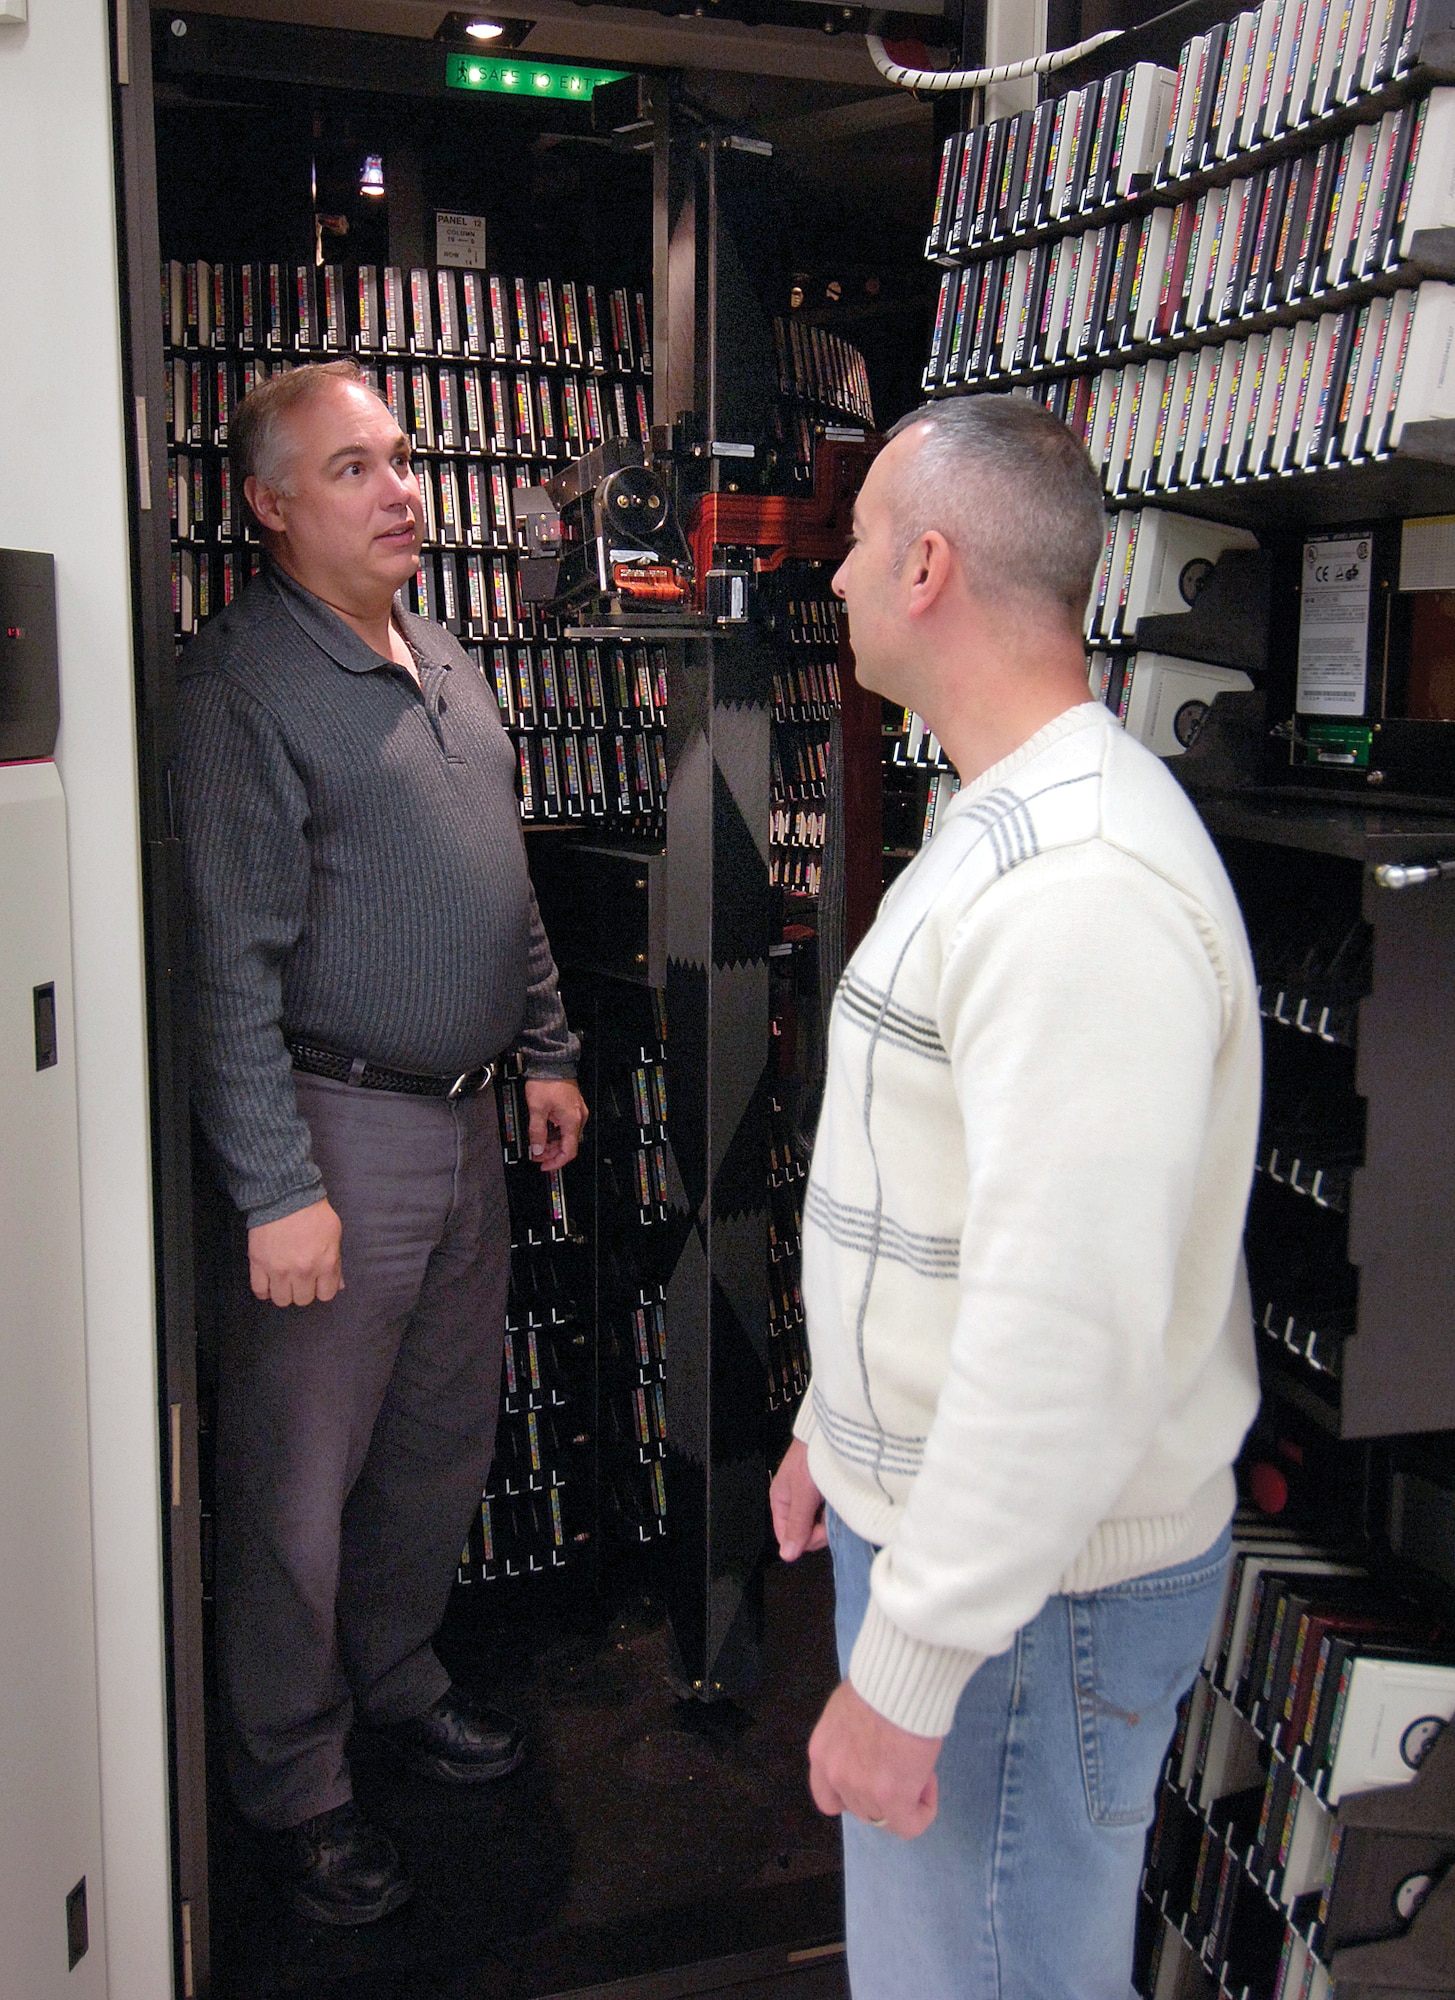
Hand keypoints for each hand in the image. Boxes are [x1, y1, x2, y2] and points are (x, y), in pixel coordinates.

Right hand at [247, 1197, 343, 1307]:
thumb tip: (338, 1285)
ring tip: (285, 1280)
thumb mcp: (334, 1234)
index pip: (326, 1295)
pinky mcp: (259, 1264)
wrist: (285, 1196)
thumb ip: (336, 1262)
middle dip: (303, 1290)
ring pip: (281, 1300)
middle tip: (301, 1278)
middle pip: (303, 1299)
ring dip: (284, 1292)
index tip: (317, 1281)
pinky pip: (259, 1291)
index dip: (322, 1288)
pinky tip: (269, 1282)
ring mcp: (279, 1270)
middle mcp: (303, 1271)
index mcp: (325, 1263)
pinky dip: (264, 1291)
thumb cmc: (313, 1212)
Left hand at [524, 1078, 588, 1170]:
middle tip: (535, 1154)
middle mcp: (579, 1118)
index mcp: (572, 1121)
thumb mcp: (536, 1109)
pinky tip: (544, 1131)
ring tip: (536, 1143)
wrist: (552, 1062)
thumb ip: (537, 1132)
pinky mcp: (573, 1107)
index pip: (568, 1152)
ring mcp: (577, 1112)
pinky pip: (566, 1125)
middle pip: (567, 1144)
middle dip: (550, 1152)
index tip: (543, 1165)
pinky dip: (555, 1132)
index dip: (555, 1162)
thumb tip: (537, 1149)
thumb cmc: (546, 1082)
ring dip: (552, 1142)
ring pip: (566, 1135)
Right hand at [770, 1438, 827, 1559]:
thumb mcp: (803, 1494)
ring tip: (836, 1502)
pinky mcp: (826, 1494)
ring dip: (831, 1519)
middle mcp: (794, 1501)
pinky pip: (830, 1513)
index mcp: (781, 1500)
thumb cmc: (812, 1455)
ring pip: (820, 1524)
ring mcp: (811, 1498)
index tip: (818, 1533)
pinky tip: (841, 1500)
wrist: (833, 1434)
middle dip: (820, 1529)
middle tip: (830, 1513)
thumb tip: (788, 1553)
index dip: (804, 1540)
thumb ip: (797, 1525)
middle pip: (806, 1532)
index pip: (787, 1537)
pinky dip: (837, 1510)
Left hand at [808, 1680, 941, 1837]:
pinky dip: (923, 1811)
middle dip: (883, 1793)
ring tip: (918, 1763)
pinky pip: (910, 1825)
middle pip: (861, 1808)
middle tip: (904, 1763)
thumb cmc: (880, 1681)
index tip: (875, 1776)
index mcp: (822, 1752)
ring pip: (886, 1816)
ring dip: (905, 1797)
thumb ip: (851, 1737)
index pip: (828, 1797)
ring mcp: (861, 1789)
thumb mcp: (850, 1709)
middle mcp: (835, 1775)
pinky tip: (929, 1782)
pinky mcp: (891, 1798)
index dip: (853, 1794)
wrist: (898, 1680)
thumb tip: (870, 1743)